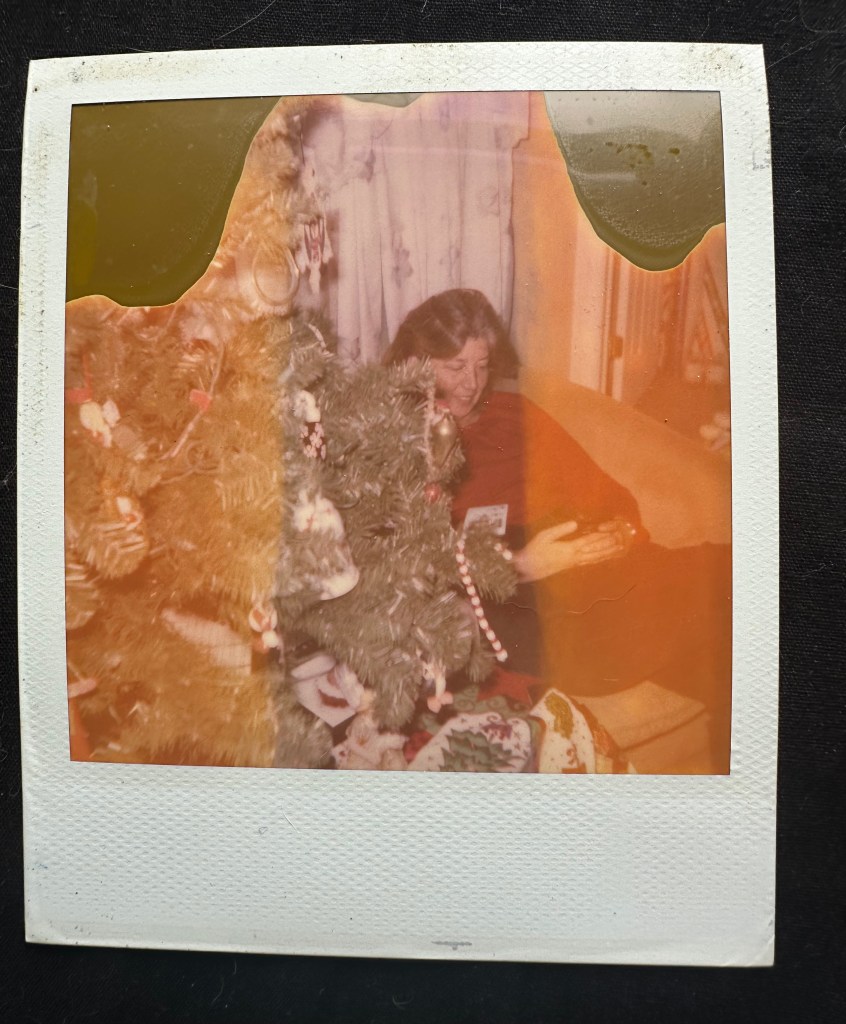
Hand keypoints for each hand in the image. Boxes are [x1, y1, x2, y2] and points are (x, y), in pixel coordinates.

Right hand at [514, 519, 634, 582]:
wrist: (527, 568)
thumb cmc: (534, 550)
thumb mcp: (544, 536)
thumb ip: (560, 530)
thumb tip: (575, 523)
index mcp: (569, 548)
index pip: (589, 541)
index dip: (601, 536)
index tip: (612, 532)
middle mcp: (574, 557)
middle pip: (595, 551)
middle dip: (608, 545)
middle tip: (621, 540)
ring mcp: (573, 563)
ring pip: (594, 558)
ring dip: (606, 553)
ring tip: (618, 549)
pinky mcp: (570, 566)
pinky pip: (588, 562)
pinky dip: (598, 559)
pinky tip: (603, 557)